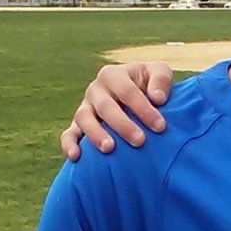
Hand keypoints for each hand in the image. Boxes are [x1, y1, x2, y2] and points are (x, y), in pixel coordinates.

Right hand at [60, 62, 174, 159]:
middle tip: (140, 141)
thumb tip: (157, 98)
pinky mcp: (78, 126)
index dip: (143, 108)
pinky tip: (76, 157)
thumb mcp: (159, 73)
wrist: (137, 97)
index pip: (126, 91)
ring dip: (95, 134)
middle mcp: (95, 90)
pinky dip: (69, 144)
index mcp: (113, 75)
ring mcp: (85, 108)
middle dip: (123, 124)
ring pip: (84, 119)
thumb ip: (161, 79)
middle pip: (105, 106)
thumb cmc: (150, 85)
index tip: (160, 126)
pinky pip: (69, 134)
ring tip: (109, 148)